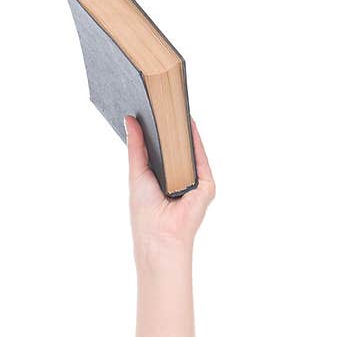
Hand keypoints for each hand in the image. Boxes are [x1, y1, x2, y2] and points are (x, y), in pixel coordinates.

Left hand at [124, 114, 214, 258]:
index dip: (156, 130)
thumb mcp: (137, 173)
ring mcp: (195, 183)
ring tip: (171, 104)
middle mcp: (180, 179)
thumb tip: (130, 118)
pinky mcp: (207, 186)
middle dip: (168, 126)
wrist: (159, 237)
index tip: (148, 107)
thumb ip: (136, 146)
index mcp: (163, 179)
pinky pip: (201, 158)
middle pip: (176, 148)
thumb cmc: (146, 213)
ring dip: (182, 129)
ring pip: (190, 151)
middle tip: (159, 99)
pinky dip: (195, 140)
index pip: (162, 150)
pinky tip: (187, 122)